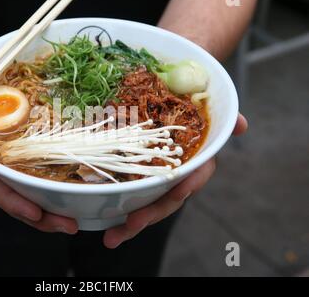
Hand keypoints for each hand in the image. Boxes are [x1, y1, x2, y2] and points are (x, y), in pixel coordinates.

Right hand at [0, 67, 78, 234]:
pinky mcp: (33, 153)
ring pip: (34, 193)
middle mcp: (0, 163)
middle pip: (18, 198)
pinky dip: (60, 188)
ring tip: (76, 218)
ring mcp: (17, 160)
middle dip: (42, 217)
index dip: (12, 202)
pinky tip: (78, 195)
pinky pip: (46, 175)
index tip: (34, 213)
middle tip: (68, 225)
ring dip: (54, 210)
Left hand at [103, 114, 247, 248]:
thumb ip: (221, 120)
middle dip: (152, 213)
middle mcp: (178, 177)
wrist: (166, 111)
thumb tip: (242, 125)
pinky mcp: (139, 184)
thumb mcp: (203, 113)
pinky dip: (119, 215)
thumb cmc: (186, 115)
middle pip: (168, 199)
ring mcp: (158, 184)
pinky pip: (132, 201)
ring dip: (132, 224)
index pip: (198, 174)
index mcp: (195, 161)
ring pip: (149, 207)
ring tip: (112, 238)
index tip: (181, 190)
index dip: (191, 182)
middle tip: (133, 223)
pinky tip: (107, 229)